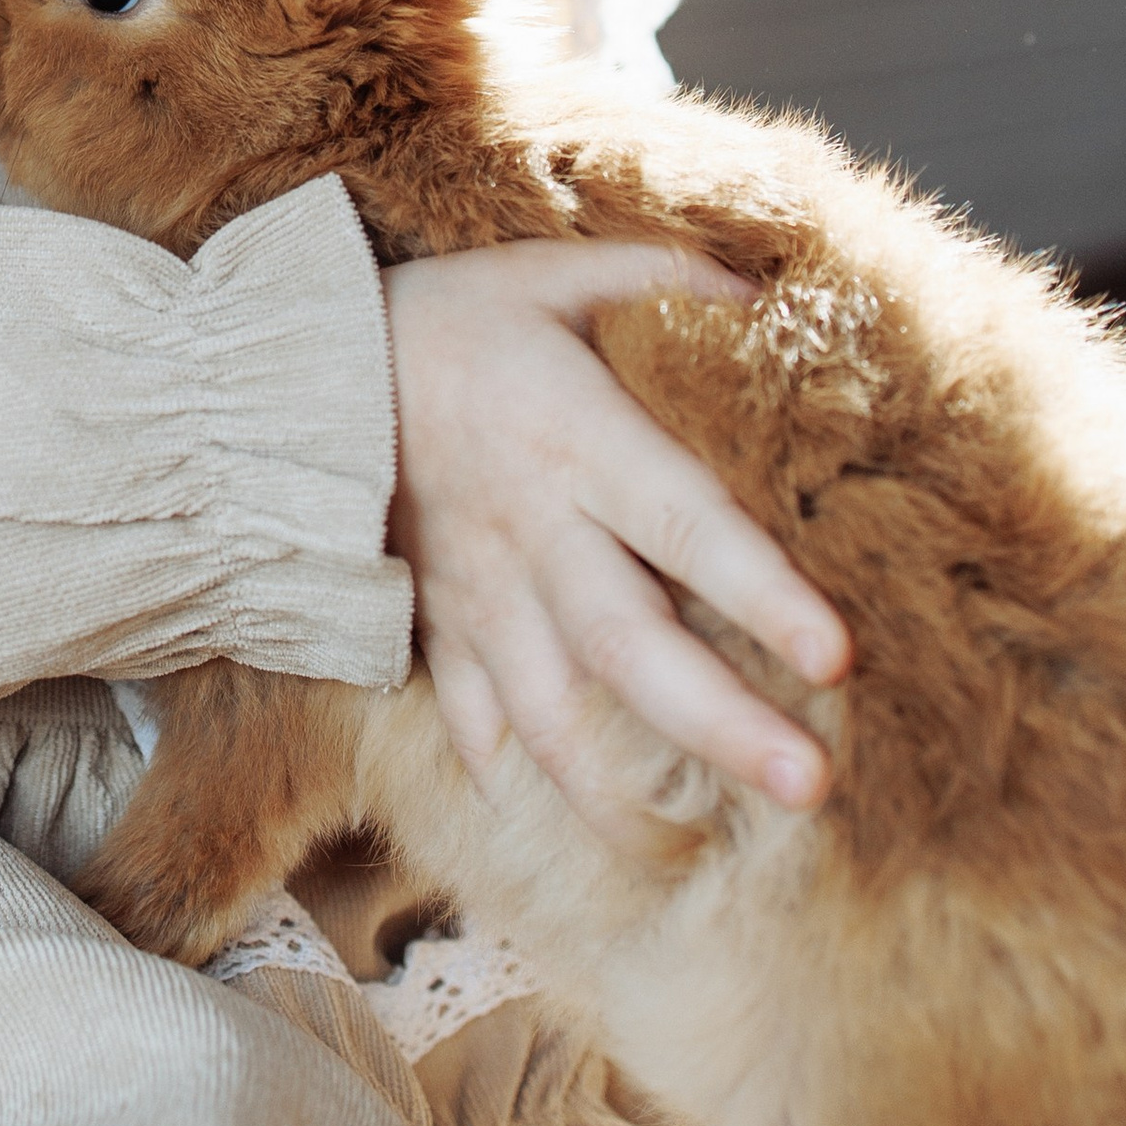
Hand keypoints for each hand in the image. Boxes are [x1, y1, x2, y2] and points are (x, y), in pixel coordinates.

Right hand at [380, 241, 848, 848]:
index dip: (761, 591)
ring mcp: (478, 592)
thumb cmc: (440, 317)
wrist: (288, 369)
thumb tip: (768, 293)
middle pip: (630, 645)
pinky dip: (509, 774)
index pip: (684, 521)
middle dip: (720, 725)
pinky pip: (470, 718)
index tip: (837, 657)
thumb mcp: (549, 271)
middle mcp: (534, 530)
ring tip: (685, 854)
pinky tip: (559, 819)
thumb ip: (660, 279)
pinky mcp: (433, 624)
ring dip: (614, 794)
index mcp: (577, 438)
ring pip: (548, 716)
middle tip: (809, 788)